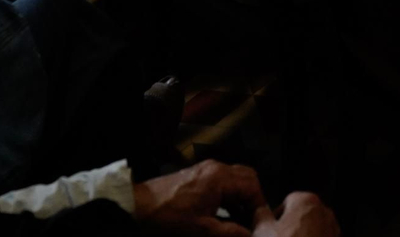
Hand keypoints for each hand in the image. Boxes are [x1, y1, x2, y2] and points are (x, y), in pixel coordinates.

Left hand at [133, 160, 265, 236]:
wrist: (140, 206)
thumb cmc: (168, 216)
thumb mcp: (202, 230)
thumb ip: (230, 233)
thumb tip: (249, 235)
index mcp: (219, 178)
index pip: (252, 186)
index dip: (259, 206)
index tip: (259, 224)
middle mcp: (215, 169)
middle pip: (247, 178)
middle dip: (253, 199)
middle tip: (254, 220)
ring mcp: (207, 171)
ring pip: (236, 179)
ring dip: (242, 198)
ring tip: (242, 221)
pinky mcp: (199, 176)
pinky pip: (223, 182)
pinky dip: (230, 196)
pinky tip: (227, 215)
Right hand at [252, 193, 338, 236]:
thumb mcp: (262, 231)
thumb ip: (259, 215)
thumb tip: (259, 211)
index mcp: (307, 201)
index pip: (286, 202)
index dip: (274, 218)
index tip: (268, 230)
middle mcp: (324, 213)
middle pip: (300, 217)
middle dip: (288, 229)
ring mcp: (333, 232)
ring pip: (311, 232)